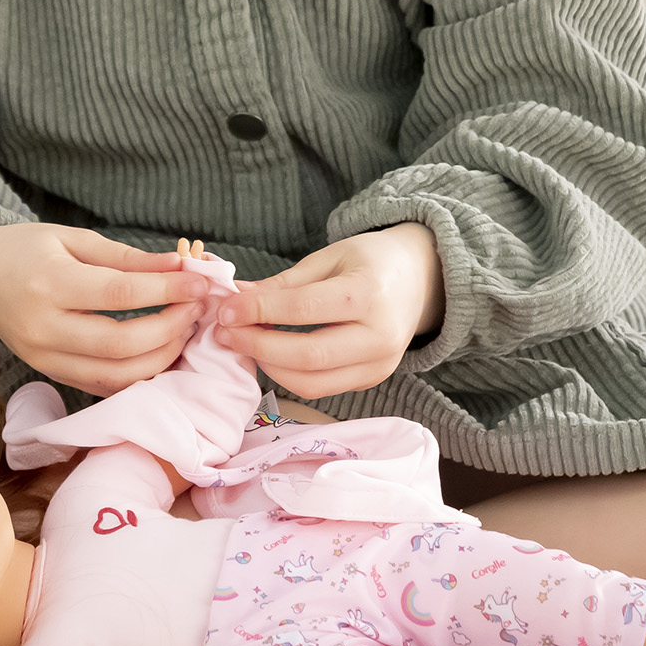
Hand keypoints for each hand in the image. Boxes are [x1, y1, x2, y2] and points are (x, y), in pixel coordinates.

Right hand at [0, 223, 206, 395]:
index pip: (119, 294)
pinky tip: (160, 351)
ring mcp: (44, 359)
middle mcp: (44, 329)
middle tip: (196, 308)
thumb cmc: (26, 250)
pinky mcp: (50, 374)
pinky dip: (137, 374)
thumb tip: (179, 266)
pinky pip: (102, 386)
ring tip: (184, 330)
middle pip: (121, 344)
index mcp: (49, 284)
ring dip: (161, 357)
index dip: (167, 290)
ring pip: (115, 376)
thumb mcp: (72, 238)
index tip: (200, 283)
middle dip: (170, 329)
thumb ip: (126, 256)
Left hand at [214, 222, 441, 399]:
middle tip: (225, 332)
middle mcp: (379, 336)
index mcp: (369, 294)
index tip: (226, 308)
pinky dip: (289, 374)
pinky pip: (322, 387)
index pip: (303, 309)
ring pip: (312, 382)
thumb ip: (283, 283)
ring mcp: (380, 365)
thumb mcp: (329, 258)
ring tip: (242, 342)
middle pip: (307, 356)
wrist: (420, 279)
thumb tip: (234, 297)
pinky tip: (269, 353)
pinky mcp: (373, 380)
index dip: (259, 311)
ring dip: (269, 365)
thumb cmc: (371, 261)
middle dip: (258, 346)